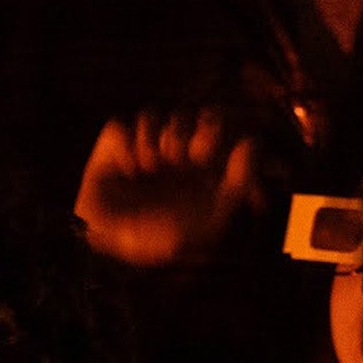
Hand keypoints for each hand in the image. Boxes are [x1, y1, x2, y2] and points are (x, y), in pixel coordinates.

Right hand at [75, 107, 262, 267]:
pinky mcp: (113, 147)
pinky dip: (125, 145)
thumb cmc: (162, 239)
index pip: (213, 125)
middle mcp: (170, 149)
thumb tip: (249, 143)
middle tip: (178, 157)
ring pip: (152, 115)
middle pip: (184, 115)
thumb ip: (238, 184)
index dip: (211, 132)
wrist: (113, 247)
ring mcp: (141, 145)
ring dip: (152, 139)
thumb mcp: (210, 221)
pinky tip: (129, 170)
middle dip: (182, 133)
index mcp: (197, 162)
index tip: (202, 155)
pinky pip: (120, 127)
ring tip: (149, 168)